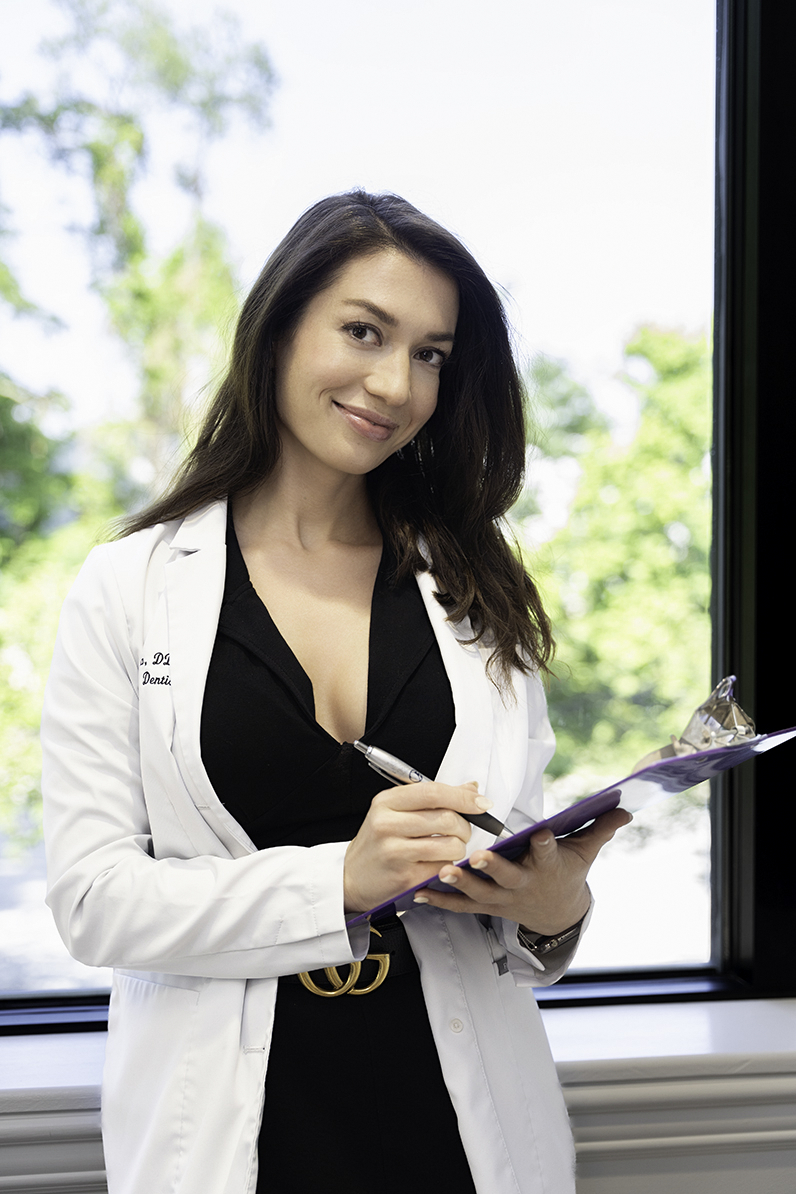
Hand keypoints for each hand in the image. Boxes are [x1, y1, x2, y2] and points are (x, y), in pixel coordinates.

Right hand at [343, 781, 491, 912]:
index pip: (433, 792)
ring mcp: (395, 852)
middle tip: (462, 832)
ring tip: (448, 849)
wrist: (351, 879)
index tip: (481, 803)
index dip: (463, 797)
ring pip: (450, 845)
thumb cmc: (377, 844)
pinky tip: (438, 865)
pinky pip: (443, 868)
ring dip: (459, 849)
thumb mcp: (396, 812)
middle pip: (446, 818)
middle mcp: (387, 824)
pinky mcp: (405, 877)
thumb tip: (471, 789)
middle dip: (465, 827)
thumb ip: (434, 799)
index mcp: (387, 802)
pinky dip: (449, 867)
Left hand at [413, 807, 631, 934]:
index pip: (549, 854)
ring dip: (459, 884)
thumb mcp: (585, 851)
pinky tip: (419, 891)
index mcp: (547, 867)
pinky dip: (440, 901)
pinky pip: (460, 906)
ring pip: (479, 893)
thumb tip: (626, 808)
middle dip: (493, 869)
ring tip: (441, 872)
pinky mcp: (485, 906)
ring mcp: (502, 899)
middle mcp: (523, 885)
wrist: (557, 914)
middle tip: (478, 858)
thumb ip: (600, 828)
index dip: (546, 845)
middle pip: (507, 877)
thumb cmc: (566, 873)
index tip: (542, 834)